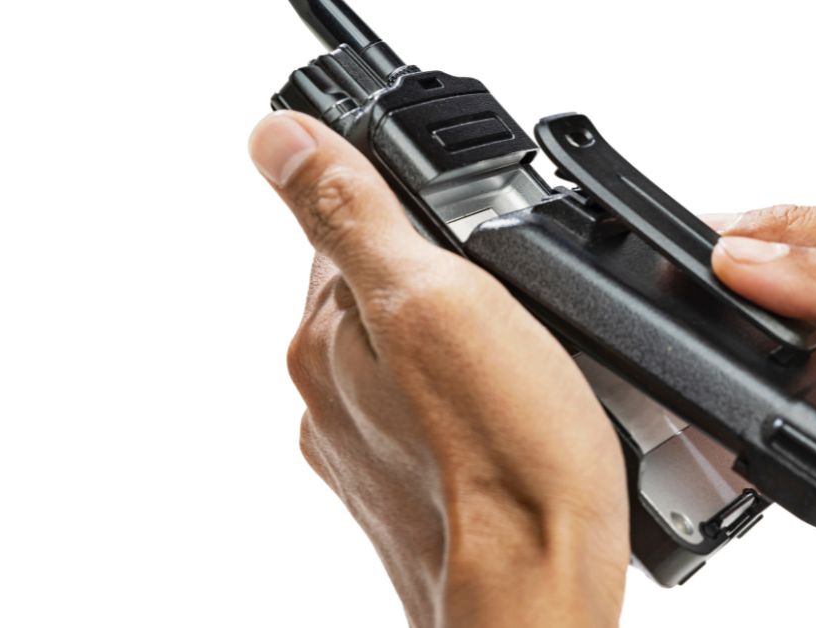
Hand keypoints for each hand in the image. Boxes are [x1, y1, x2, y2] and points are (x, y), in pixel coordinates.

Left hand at [249, 112, 628, 627]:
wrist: (537, 598)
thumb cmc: (508, 464)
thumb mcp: (440, 302)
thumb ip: (355, 215)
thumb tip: (278, 140)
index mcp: (328, 336)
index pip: (349, 225)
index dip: (420, 213)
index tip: (477, 237)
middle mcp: (332, 392)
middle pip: (391, 290)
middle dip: (455, 279)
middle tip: (523, 308)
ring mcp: (370, 445)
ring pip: (424, 352)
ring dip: (475, 340)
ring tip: (535, 367)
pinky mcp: (412, 483)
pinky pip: (445, 410)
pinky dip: (480, 398)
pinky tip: (525, 417)